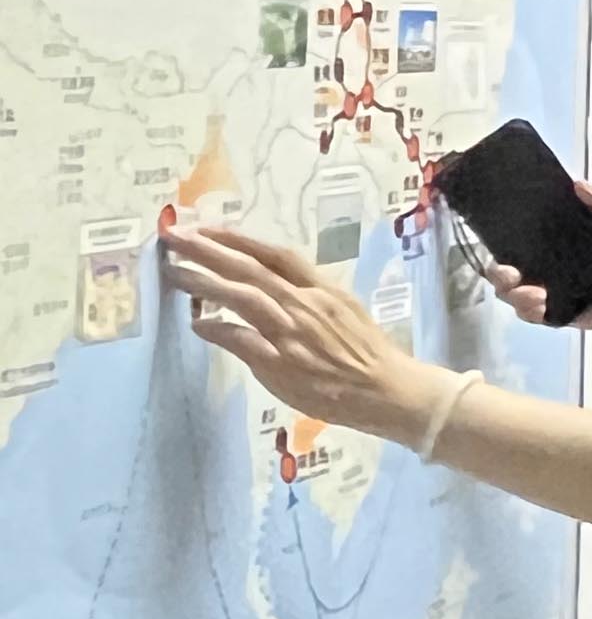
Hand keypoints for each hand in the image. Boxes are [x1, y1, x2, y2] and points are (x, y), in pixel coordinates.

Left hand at [162, 225, 451, 442]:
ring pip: (243, 298)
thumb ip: (309, 296)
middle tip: (176, 237)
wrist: (390, 390)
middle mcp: (306, 305)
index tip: (208, 229)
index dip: (240, 239)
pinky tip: (198, 324)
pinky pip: (242, 341)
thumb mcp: (345, 310)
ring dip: (205, 282)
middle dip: (210, 250)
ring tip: (175, 272)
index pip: (277, 254)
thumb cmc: (368, 352)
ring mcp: (293, 334)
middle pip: (252, 269)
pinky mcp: (283, 365)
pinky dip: (218, 330)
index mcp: (323, 290)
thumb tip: (270, 285)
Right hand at [485, 183, 591, 339]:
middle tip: (511, 274)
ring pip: (508, 294)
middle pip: (499, 269)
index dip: (496, 236)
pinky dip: (530, 311)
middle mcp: (534, 267)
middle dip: (498, 272)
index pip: (509, 238)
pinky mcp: (547, 313)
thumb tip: (578, 184)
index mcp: (543, 243)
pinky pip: (526, 314)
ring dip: (516, 295)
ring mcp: (538, 290)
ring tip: (538, 295)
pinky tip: (543, 306)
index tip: (498, 233)